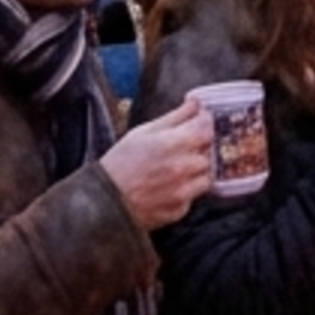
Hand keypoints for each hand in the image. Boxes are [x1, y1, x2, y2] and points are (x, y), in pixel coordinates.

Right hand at [99, 99, 216, 230]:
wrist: (104, 201)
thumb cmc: (120, 163)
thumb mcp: (143, 131)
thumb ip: (175, 117)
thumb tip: (195, 103)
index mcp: (174, 143)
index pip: (207, 128)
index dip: (205, 123)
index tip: (200, 123)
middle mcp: (183, 168)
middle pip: (210, 153)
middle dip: (201, 149)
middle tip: (185, 148)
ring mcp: (183, 192)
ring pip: (206, 177)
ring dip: (197, 172)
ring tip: (178, 170)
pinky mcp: (179, 210)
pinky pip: (193, 197)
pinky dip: (186, 191)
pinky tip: (169, 187)